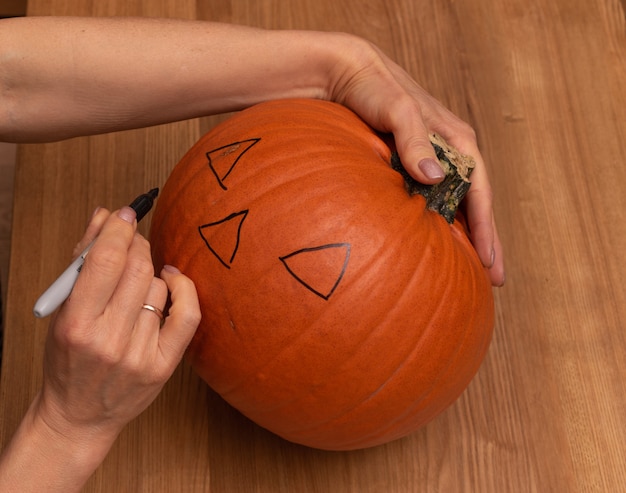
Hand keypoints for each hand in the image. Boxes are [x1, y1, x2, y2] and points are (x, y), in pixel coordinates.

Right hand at [37, 207, 199, 459]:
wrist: (79, 415)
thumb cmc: (67, 360)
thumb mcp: (62, 311)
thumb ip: (81, 261)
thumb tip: (104, 216)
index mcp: (76, 324)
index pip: (104, 261)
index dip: (118, 230)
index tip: (124, 215)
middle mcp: (109, 340)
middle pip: (137, 269)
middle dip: (137, 245)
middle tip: (132, 241)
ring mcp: (140, 355)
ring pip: (159, 287)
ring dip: (150, 274)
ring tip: (134, 284)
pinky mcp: (164, 365)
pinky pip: (187, 314)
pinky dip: (183, 288)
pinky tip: (172, 279)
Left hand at [328, 38, 504, 285]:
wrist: (344, 73)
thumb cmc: (373, 87)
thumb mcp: (397, 108)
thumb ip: (413, 139)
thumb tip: (433, 177)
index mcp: (456, 139)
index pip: (479, 191)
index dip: (486, 227)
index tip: (490, 261)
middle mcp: (449, 150)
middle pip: (474, 203)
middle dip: (485, 240)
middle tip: (494, 278)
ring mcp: (430, 158)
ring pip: (455, 203)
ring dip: (465, 235)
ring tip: (474, 268)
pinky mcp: (409, 163)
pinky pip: (432, 198)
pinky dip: (440, 221)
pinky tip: (439, 242)